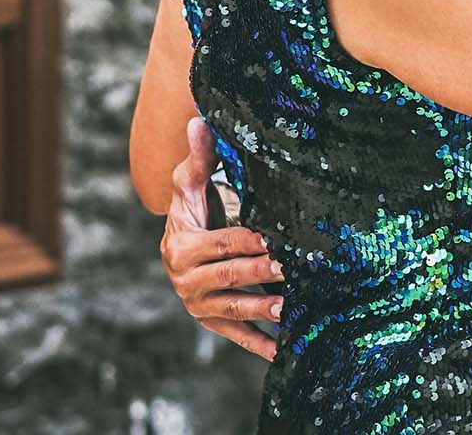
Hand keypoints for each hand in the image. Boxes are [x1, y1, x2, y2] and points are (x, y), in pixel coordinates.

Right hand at [160, 116, 283, 359]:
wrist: (180, 242)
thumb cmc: (193, 208)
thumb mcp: (191, 183)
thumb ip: (199, 157)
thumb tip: (198, 121)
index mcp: (181, 246)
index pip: (220, 242)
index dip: (247, 240)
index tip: (273, 238)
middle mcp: (184, 280)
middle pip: (228, 277)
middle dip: (259, 274)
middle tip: (290, 268)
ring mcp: (197, 305)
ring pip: (232, 309)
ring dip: (260, 312)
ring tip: (289, 310)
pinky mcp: (210, 322)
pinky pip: (235, 336)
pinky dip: (257, 345)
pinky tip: (281, 351)